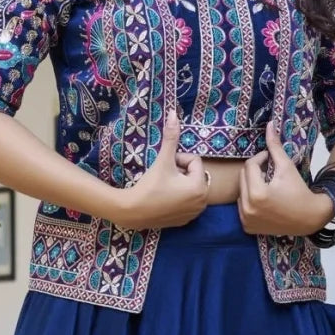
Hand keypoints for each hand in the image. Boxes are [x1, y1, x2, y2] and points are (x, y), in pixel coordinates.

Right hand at [112, 110, 209, 229]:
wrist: (133, 212)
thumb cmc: (149, 185)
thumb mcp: (163, 160)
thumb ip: (171, 137)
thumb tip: (173, 113)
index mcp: (200, 186)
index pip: (194, 161)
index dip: (178, 160)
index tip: (165, 167)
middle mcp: (202, 202)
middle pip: (194, 175)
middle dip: (181, 172)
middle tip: (164, 178)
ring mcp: (194, 213)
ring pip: (190, 187)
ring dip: (180, 184)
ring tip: (164, 188)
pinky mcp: (185, 221)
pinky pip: (186, 201)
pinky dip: (178, 198)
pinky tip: (164, 199)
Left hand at [238, 121, 334, 235]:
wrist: (308, 218)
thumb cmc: (299, 190)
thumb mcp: (287, 167)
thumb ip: (275, 147)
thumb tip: (269, 124)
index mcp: (257, 193)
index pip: (250, 165)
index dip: (260, 159)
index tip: (271, 160)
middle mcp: (248, 208)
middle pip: (242, 178)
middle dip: (255, 172)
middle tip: (270, 173)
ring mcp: (246, 219)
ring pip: (240, 192)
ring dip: (250, 186)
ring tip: (267, 187)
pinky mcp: (247, 227)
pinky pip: (242, 207)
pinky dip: (250, 201)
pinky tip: (264, 201)